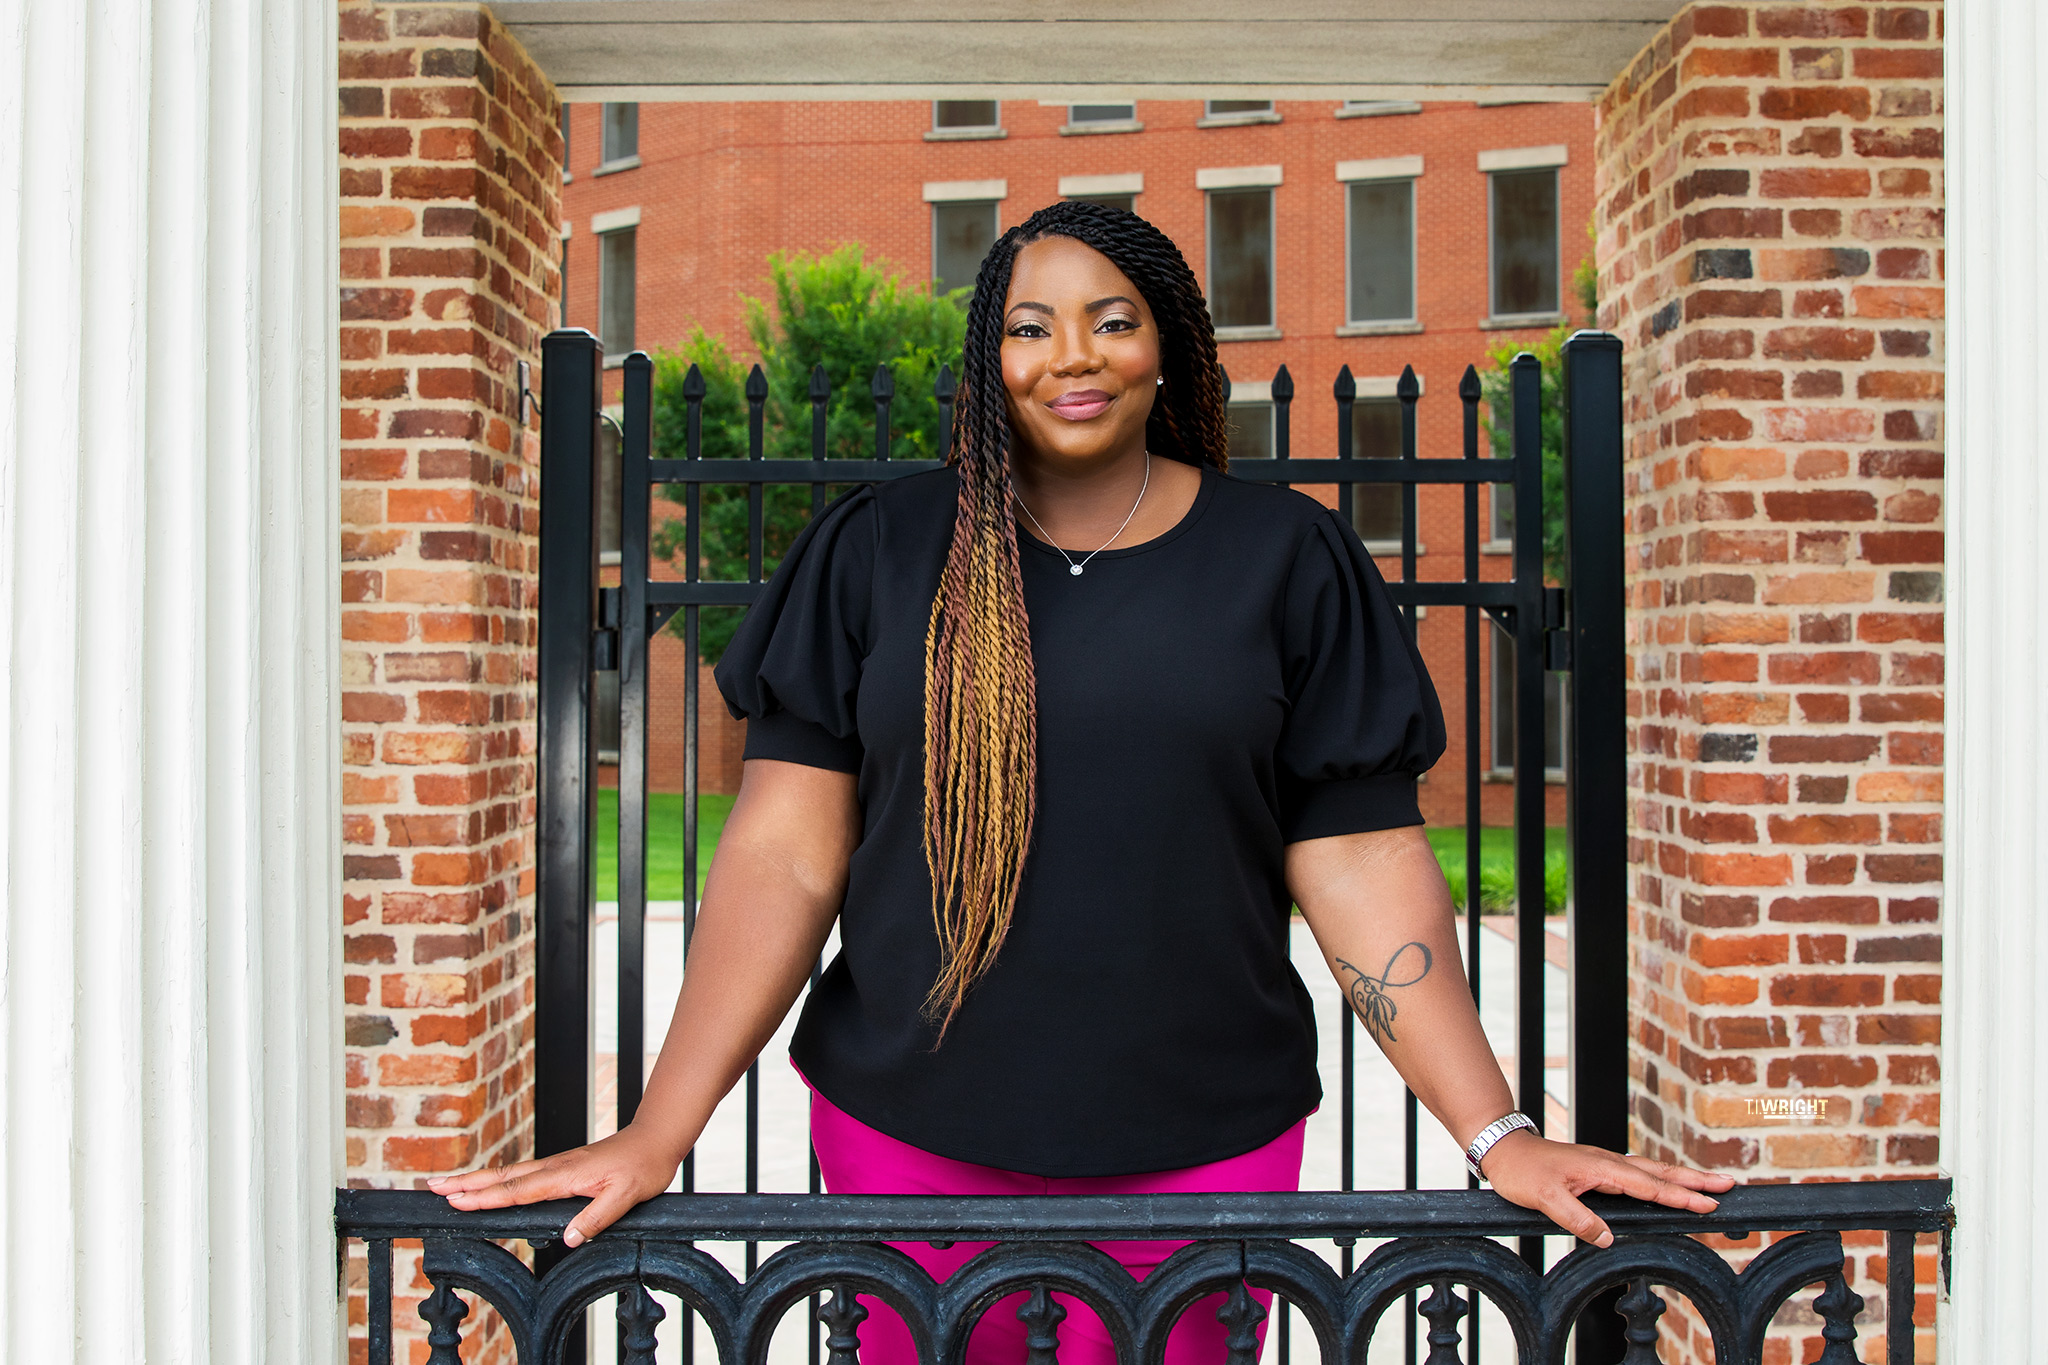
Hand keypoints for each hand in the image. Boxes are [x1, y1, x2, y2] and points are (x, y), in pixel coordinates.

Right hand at [427, 1123, 682, 1247]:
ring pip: (510, 1174)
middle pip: (503, 1178)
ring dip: (478, 1180)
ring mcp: (558, 1167)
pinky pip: (524, 1175)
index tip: (456, 1201)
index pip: (518, 1190)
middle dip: (467, 1185)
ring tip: (449, 1186)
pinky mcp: (563, 1168)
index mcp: (565, 1176)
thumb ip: (597, 1217)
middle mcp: (556, 1169)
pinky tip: (491, 1185)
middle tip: (432, 1188)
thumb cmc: (643, 1167)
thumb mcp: (627, 1197)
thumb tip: (568, 1239)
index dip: (486, 1198)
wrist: (655, 1140)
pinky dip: (500, 1179)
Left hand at [1478, 1130, 1736, 1246]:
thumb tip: (1608, 1239)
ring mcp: (1605, 1165)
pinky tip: (1668, 1186)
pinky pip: (1638, 1175)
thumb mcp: (1544, 1199)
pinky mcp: (1599, 1170)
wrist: (1503, 1149)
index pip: (1648, 1185)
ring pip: (1651, 1171)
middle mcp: (1608, 1163)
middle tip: (1729, 1186)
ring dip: (1681, 1177)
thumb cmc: (1522, 1172)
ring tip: (1710, 1185)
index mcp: (1601, 1168)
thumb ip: (1577, 1218)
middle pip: (1660, 1172)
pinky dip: (1660, 1179)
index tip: (1709, 1202)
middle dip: (1695, 1180)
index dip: (1679, 1195)